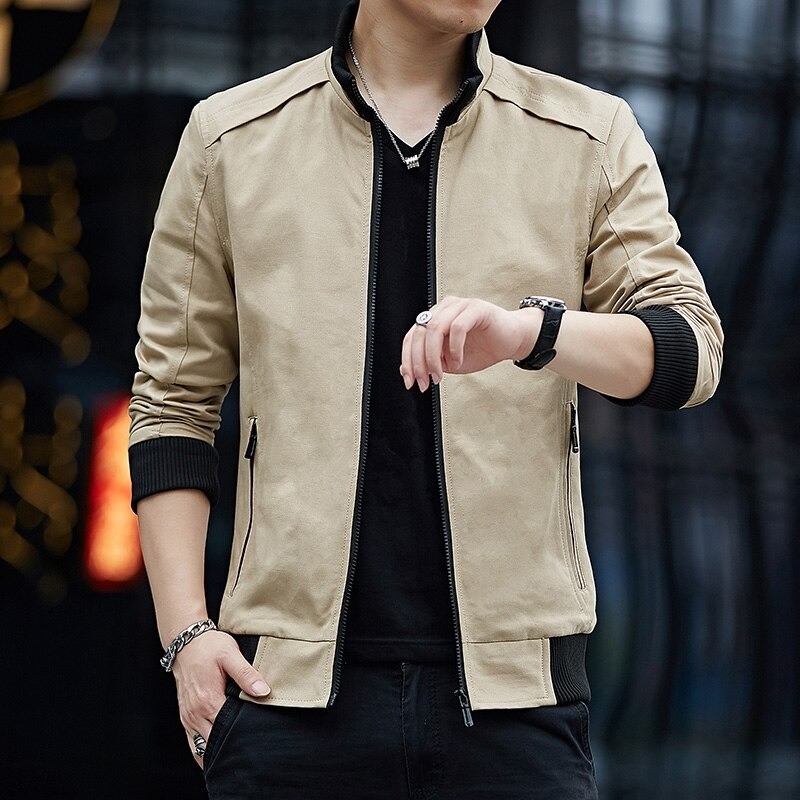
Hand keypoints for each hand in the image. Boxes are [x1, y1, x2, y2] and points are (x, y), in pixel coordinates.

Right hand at [171, 630, 269, 767]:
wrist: (186, 642)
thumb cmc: (209, 647)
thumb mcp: (230, 655)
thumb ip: (246, 675)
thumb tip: (264, 692)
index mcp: (208, 701)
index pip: (227, 730)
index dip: (243, 736)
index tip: (257, 740)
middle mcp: (195, 714)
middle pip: (214, 743)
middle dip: (232, 747)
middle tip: (252, 750)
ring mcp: (188, 717)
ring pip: (200, 748)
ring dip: (217, 751)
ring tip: (237, 752)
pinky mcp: (185, 717)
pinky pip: (192, 743)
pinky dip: (204, 750)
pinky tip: (218, 750)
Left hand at [399, 294, 542, 390]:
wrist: (512, 342)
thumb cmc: (483, 349)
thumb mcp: (449, 362)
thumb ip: (429, 362)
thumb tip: (405, 370)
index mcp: (434, 318)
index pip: (411, 336)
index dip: (407, 360)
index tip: (409, 381)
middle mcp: (444, 308)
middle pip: (419, 333)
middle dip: (419, 362)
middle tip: (425, 382)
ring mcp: (460, 306)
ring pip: (434, 329)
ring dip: (434, 357)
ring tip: (440, 375)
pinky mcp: (476, 308)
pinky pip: (457, 327)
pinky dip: (454, 348)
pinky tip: (458, 362)